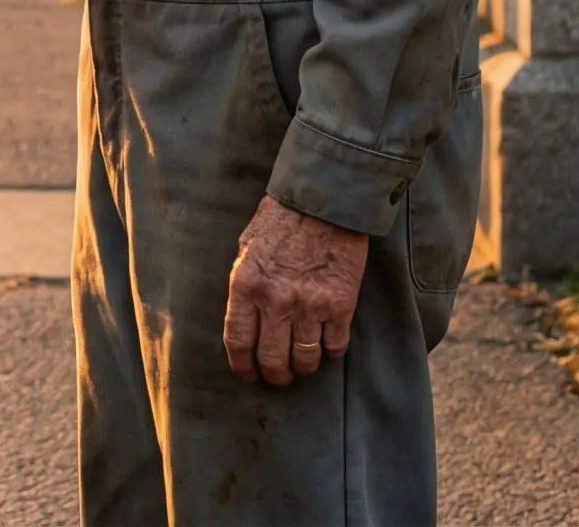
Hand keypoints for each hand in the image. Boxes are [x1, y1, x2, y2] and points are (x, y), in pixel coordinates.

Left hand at [222, 195, 369, 384]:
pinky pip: (335, 347)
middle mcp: (276, 301)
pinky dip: (330, 351)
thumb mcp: (247, 248)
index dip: (242, 364)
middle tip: (278, 375)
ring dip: (303, 367)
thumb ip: (247, 285)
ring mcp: (310, 306)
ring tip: (301, 363)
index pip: (238, 340)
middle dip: (274, 374)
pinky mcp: (341, 306)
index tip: (247, 372)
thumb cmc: (280, 222)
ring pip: (306, 360)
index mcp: (246, 284)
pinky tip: (325, 342)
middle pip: (273, 360)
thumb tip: (246, 318)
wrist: (321, 203)